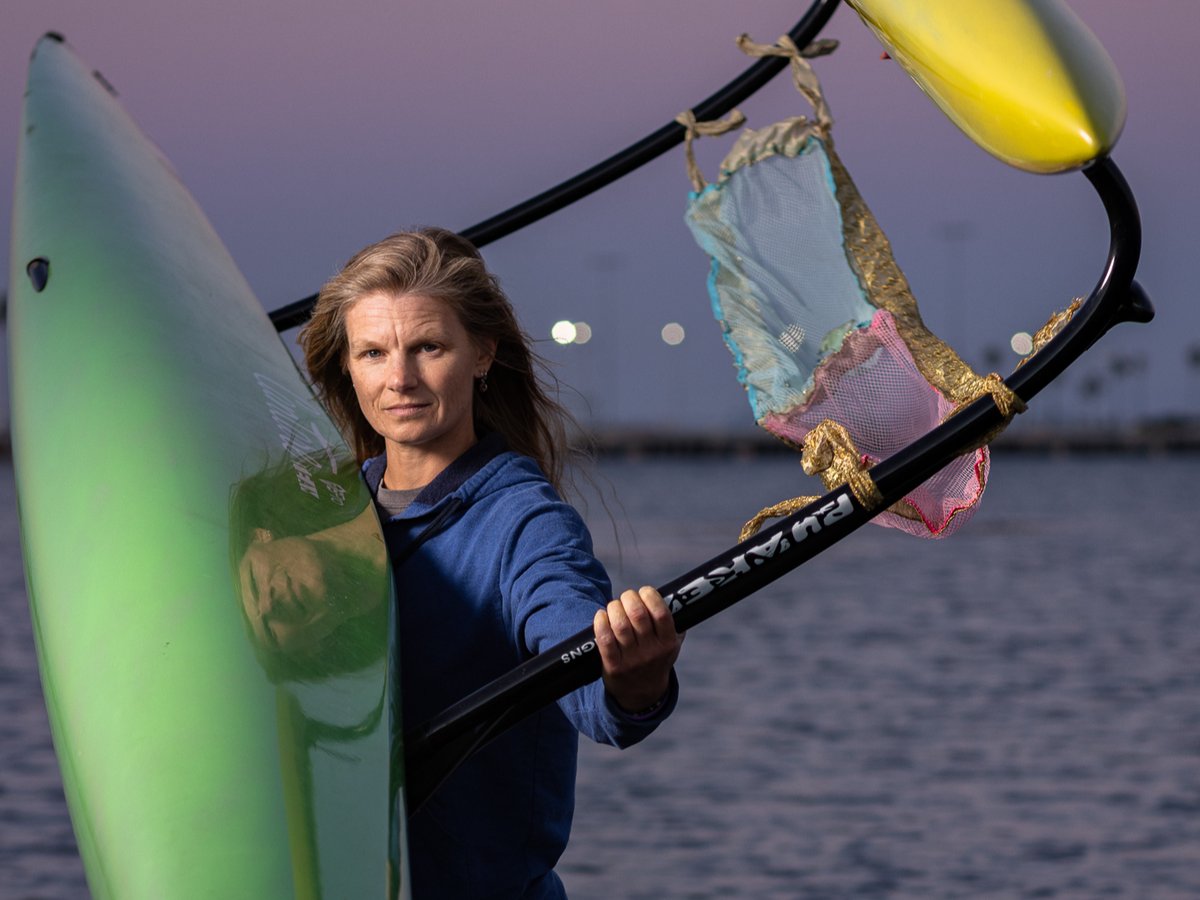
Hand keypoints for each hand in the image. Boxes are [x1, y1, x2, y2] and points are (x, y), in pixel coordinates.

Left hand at [594, 586, 684, 714]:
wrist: (642, 694)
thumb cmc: (656, 660)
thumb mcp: (673, 647)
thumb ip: (675, 624)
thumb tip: (675, 597)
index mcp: (668, 644)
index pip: (661, 613)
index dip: (650, 596)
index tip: (644, 591)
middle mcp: (651, 652)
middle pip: (637, 614)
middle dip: (629, 598)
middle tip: (626, 598)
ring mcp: (632, 660)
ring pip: (620, 625)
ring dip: (614, 608)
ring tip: (614, 607)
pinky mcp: (614, 667)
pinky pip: (604, 639)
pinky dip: (600, 622)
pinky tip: (601, 616)